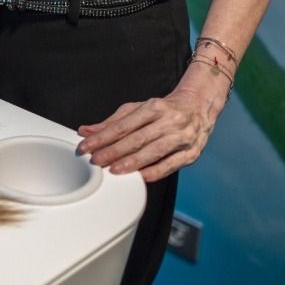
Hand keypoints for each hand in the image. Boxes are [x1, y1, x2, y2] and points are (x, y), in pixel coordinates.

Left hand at [76, 86, 223, 182]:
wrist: (199, 107)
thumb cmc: (164, 109)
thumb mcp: (137, 109)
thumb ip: (111, 122)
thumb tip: (86, 131)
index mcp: (154, 107)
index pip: (123, 125)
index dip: (103, 137)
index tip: (87, 146)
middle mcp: (170, 121)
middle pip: (137, 138)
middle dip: (114, 151)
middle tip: (96, 161)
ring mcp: (182, 137)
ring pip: (154, 152)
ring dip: (132, 162)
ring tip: (114, 170)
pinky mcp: (192, 153)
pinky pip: (171, 165)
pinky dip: (155, 172)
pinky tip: (140, 177)